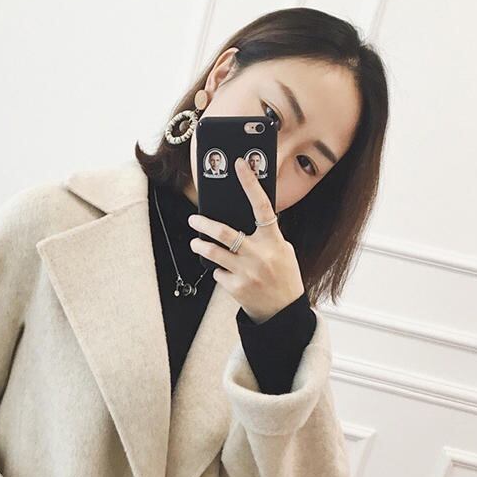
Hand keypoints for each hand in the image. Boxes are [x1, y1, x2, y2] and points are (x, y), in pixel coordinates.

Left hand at [187, 156, 304, 323]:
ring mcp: (247, 272)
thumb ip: (265, 235)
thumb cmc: (283, 276)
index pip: (261, 206)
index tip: (239, 165)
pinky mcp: (236, 288)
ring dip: (200, 245)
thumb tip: (241, 218)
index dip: (250, 184)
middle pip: (224, 232)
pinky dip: (218, 270)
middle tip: (193, 219)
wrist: (284, 311)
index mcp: (274, 240)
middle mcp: (260, 254)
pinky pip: (218, 273)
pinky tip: (225, 273)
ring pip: (213, 253)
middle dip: (203, 224)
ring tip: (196, 242)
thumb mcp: (283, 251)